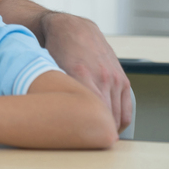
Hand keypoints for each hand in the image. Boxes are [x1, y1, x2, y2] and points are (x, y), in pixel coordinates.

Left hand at [42, 12, 132, 131]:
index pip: (84, 111)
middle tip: (82, 140)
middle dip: (93, 130)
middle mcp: (100, 77)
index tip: (73, 137)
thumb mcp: (47, 67)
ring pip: (115, 116)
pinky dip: (120, 121)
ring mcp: (113, 78)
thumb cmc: (54, 49)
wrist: (72, 28)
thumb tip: (42, 110)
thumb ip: (50, 88)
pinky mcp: (122, 79)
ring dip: (106, 127)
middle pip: (101, 117)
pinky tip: (109, 127)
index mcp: (79, 74)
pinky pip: (126, 108)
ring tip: (92, 134)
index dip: (80, 127)